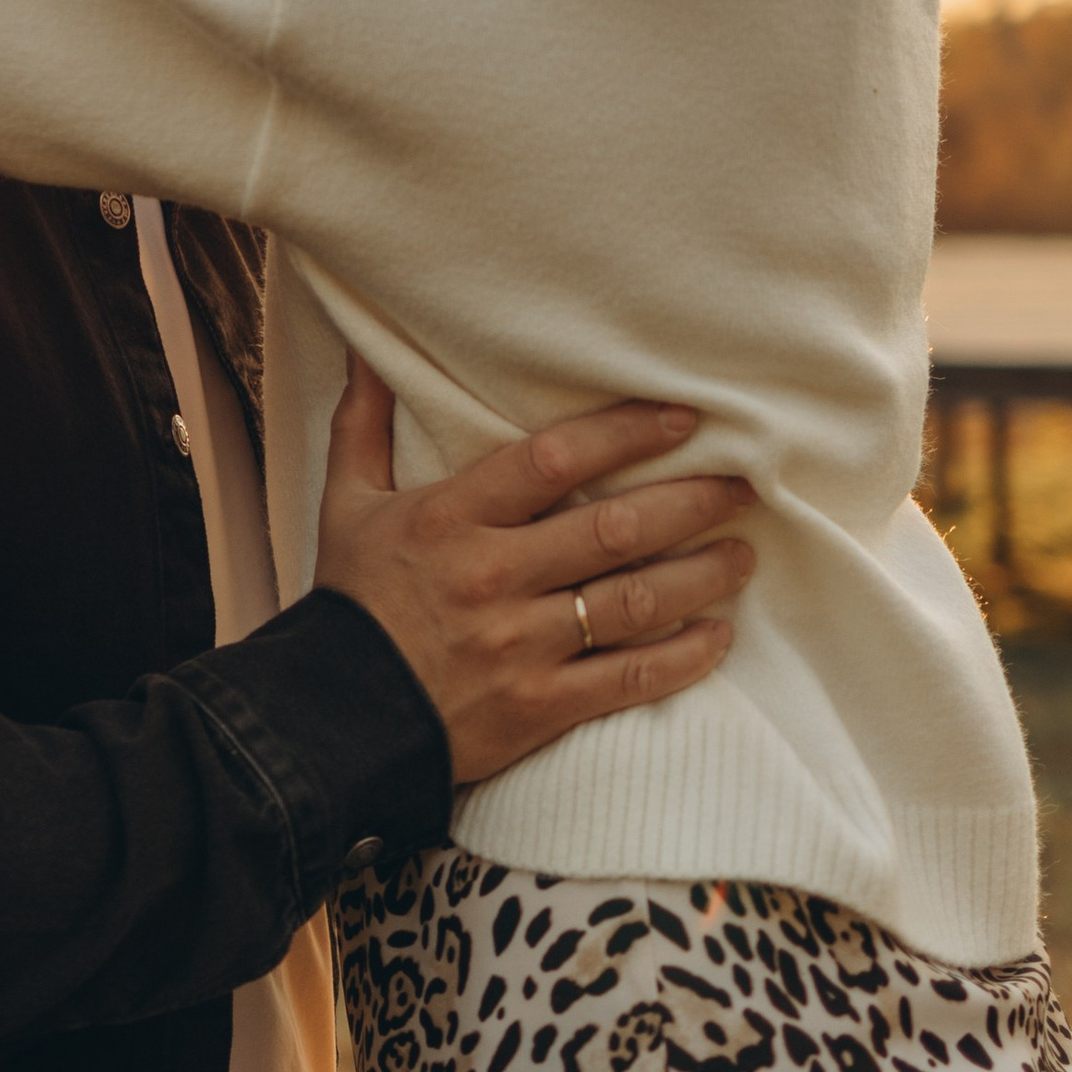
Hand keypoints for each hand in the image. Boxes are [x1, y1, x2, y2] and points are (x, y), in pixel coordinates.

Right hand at [317, 362, 752, 788]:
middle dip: (692, 502)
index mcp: (451, 518)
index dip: (626, 433)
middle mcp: (492, 576)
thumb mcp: (345, 504)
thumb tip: (366, 351)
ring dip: (702, 576)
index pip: (555, 460)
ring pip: (634, 601)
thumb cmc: (350, 603)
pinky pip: (627, 679)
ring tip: (742, 554)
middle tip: (742, 486)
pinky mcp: (537, 706)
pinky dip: (683, 657)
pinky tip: (718, 637)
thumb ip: (364, 424)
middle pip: (615, 528)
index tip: (684, 418)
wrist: (329, 721)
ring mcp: (519, 645)